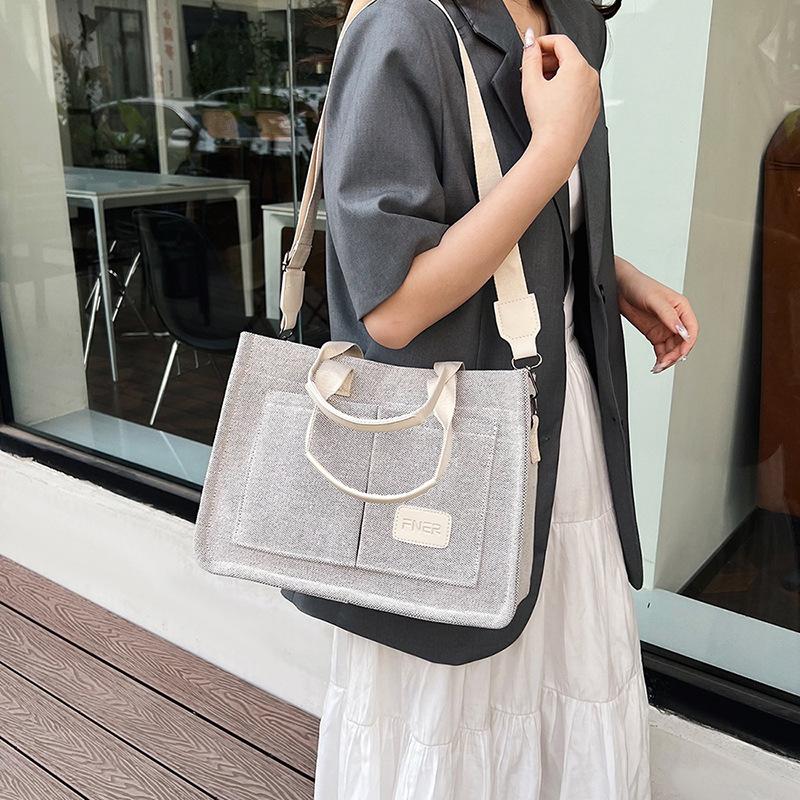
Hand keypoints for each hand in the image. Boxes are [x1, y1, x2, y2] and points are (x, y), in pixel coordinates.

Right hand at [520, 32, 599, 171]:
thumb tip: (530, 42)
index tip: (531, 48)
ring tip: (540, 86)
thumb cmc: (548, 122)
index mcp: (578, 66)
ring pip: (574, 73)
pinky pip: (579, 88)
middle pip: (569, 56)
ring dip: (557, 73)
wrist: (557, 149)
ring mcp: (594, 92)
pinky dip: (566, 87)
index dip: (542, 42)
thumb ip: (530, 57)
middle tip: (531, 69)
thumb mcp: (531, 84)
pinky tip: (552, 100)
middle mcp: (590, 76)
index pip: (560, 41)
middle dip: (548, 59)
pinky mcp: (592, 106)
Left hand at [614, 256, 698, 372]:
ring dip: (668, 359)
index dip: (688, 344)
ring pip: (673, 349)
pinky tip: (656, 365)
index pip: (692, 329)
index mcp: (682, 308)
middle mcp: (676, 319)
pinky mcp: (654, 334)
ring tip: (658, 367)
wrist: (619, 287)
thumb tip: (681, 331)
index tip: (679, 353)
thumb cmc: (639, 286)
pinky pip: (662, 350)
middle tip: (665, 363)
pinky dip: (660, 358)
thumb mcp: (655, 300)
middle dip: (676, 355)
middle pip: (683, 342)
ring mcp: (665, 328)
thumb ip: (668, 316)